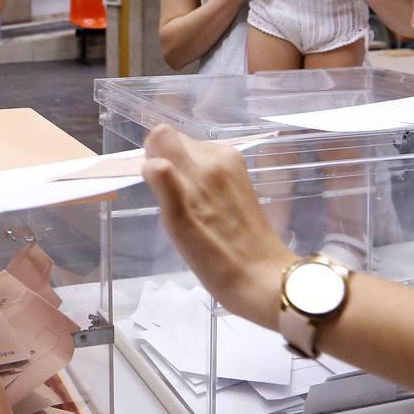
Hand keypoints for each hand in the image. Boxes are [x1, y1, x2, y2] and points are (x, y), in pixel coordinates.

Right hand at [142, 126, 297, 329]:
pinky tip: (205, 209)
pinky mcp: (241, 178)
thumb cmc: (215, 259)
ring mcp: (232, 166)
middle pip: (177, 142)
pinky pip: (208, 167)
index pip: (161, 136)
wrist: (262, 278)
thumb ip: (164, 185)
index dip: (151, 157)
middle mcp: (218, 157)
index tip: (155, 187)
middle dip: (166, 164)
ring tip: (190, 210)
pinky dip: (199, 181)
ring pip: (192, 154)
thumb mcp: (178, 225)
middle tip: (173, 204)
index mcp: (201, 165)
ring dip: (183, 174)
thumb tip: (152, 161)